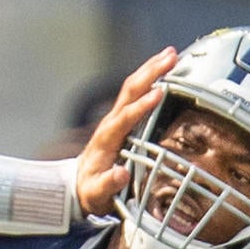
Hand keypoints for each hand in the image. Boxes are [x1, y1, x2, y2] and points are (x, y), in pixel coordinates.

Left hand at [75, 46, 177, 216]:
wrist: (78, 185)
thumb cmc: (91, 191)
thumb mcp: (97, 195)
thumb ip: (108, 185)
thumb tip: (121, 175)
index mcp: (106, 140)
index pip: (125, 118)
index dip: (141, 106)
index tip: (158, 94)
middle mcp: (110, 123)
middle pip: (129, 92)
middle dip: (149, 73)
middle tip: (170, 58)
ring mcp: (115, 118)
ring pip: (132, 87)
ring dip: (150, 69)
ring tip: (171, 53)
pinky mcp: (121, 118)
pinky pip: (135, 93)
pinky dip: (149, 77)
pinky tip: (162, 69)